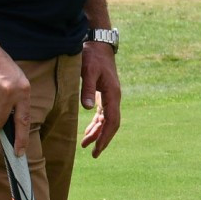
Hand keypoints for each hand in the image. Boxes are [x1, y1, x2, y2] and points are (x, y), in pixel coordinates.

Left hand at [79, 39, 121, 156]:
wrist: (99, 45)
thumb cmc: (93, 57)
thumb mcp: (89, 71)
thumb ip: (88, 89)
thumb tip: (87, 109)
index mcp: (113, 94)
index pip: (112, 121)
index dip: (106, 136)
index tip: (98, 149)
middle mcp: (114, 98)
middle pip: (112, 124)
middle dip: (103, 139)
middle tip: (94, 154)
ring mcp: (110, 96)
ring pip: (107, 120)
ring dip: (98, 133)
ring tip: (86, 145)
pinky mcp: (105, 94)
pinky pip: (103, 114)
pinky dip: (96, 124)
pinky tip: (88, 131)